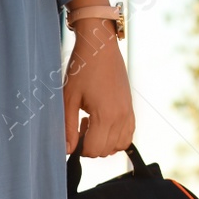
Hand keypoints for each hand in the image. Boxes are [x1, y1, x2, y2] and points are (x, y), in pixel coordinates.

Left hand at [63, 19, 133, 157]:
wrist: (100, 47)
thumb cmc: (81, 70)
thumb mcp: (68, 99)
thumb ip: (68, 127)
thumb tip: (68, 150)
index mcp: (106, 115)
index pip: (94, 150)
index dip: (79, 148)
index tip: (73, 132)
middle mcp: (121, 117)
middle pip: (105, 151)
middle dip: (90, 145)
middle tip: (81, 124)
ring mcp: (128, 112)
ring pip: (119, 146)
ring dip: (104, 142)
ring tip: (92, 123)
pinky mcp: (131, 108)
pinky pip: (128, 134)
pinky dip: (116, 136)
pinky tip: (103, 122)